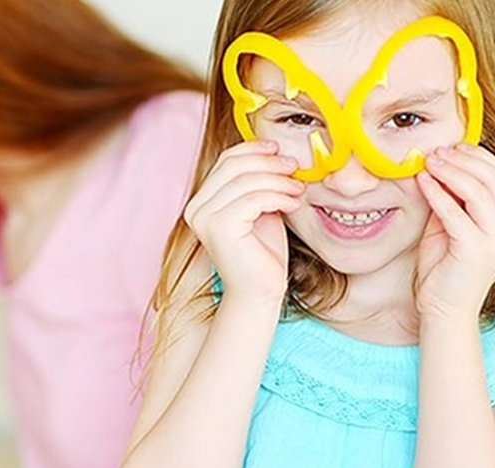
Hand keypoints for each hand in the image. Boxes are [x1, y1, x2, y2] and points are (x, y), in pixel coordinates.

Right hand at [182, 140, 302, 306]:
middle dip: (269, 162)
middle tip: (295, 167)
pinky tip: (293, 204)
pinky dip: (279, 197)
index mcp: (201, 201)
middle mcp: (196, 208)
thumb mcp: (259, 208)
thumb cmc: (262, 252)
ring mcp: (204, 218)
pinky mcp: (219, 227)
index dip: (253, 149)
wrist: (260, 290)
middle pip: (234, 165)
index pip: (226, 161)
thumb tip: (274, 152)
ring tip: (298, 190)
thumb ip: (257, 183)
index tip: (279, 149)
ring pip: (247, 180)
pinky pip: (254, 198)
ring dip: (279, 181)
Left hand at [414, 143, 494, 321]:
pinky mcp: (475, 250)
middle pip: (493, 178)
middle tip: (438, 150)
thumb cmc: (442, 273)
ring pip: (479, 191)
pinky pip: (457, 213)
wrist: (444, 313)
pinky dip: (439, 193)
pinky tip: (423, 182)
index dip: (476, 157)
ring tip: (429, 161)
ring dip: (452, 171)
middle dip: (464, 159)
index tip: (451, 146)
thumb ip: (448, 203)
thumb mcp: (446, 229)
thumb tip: (437, 172)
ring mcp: (494, 239)